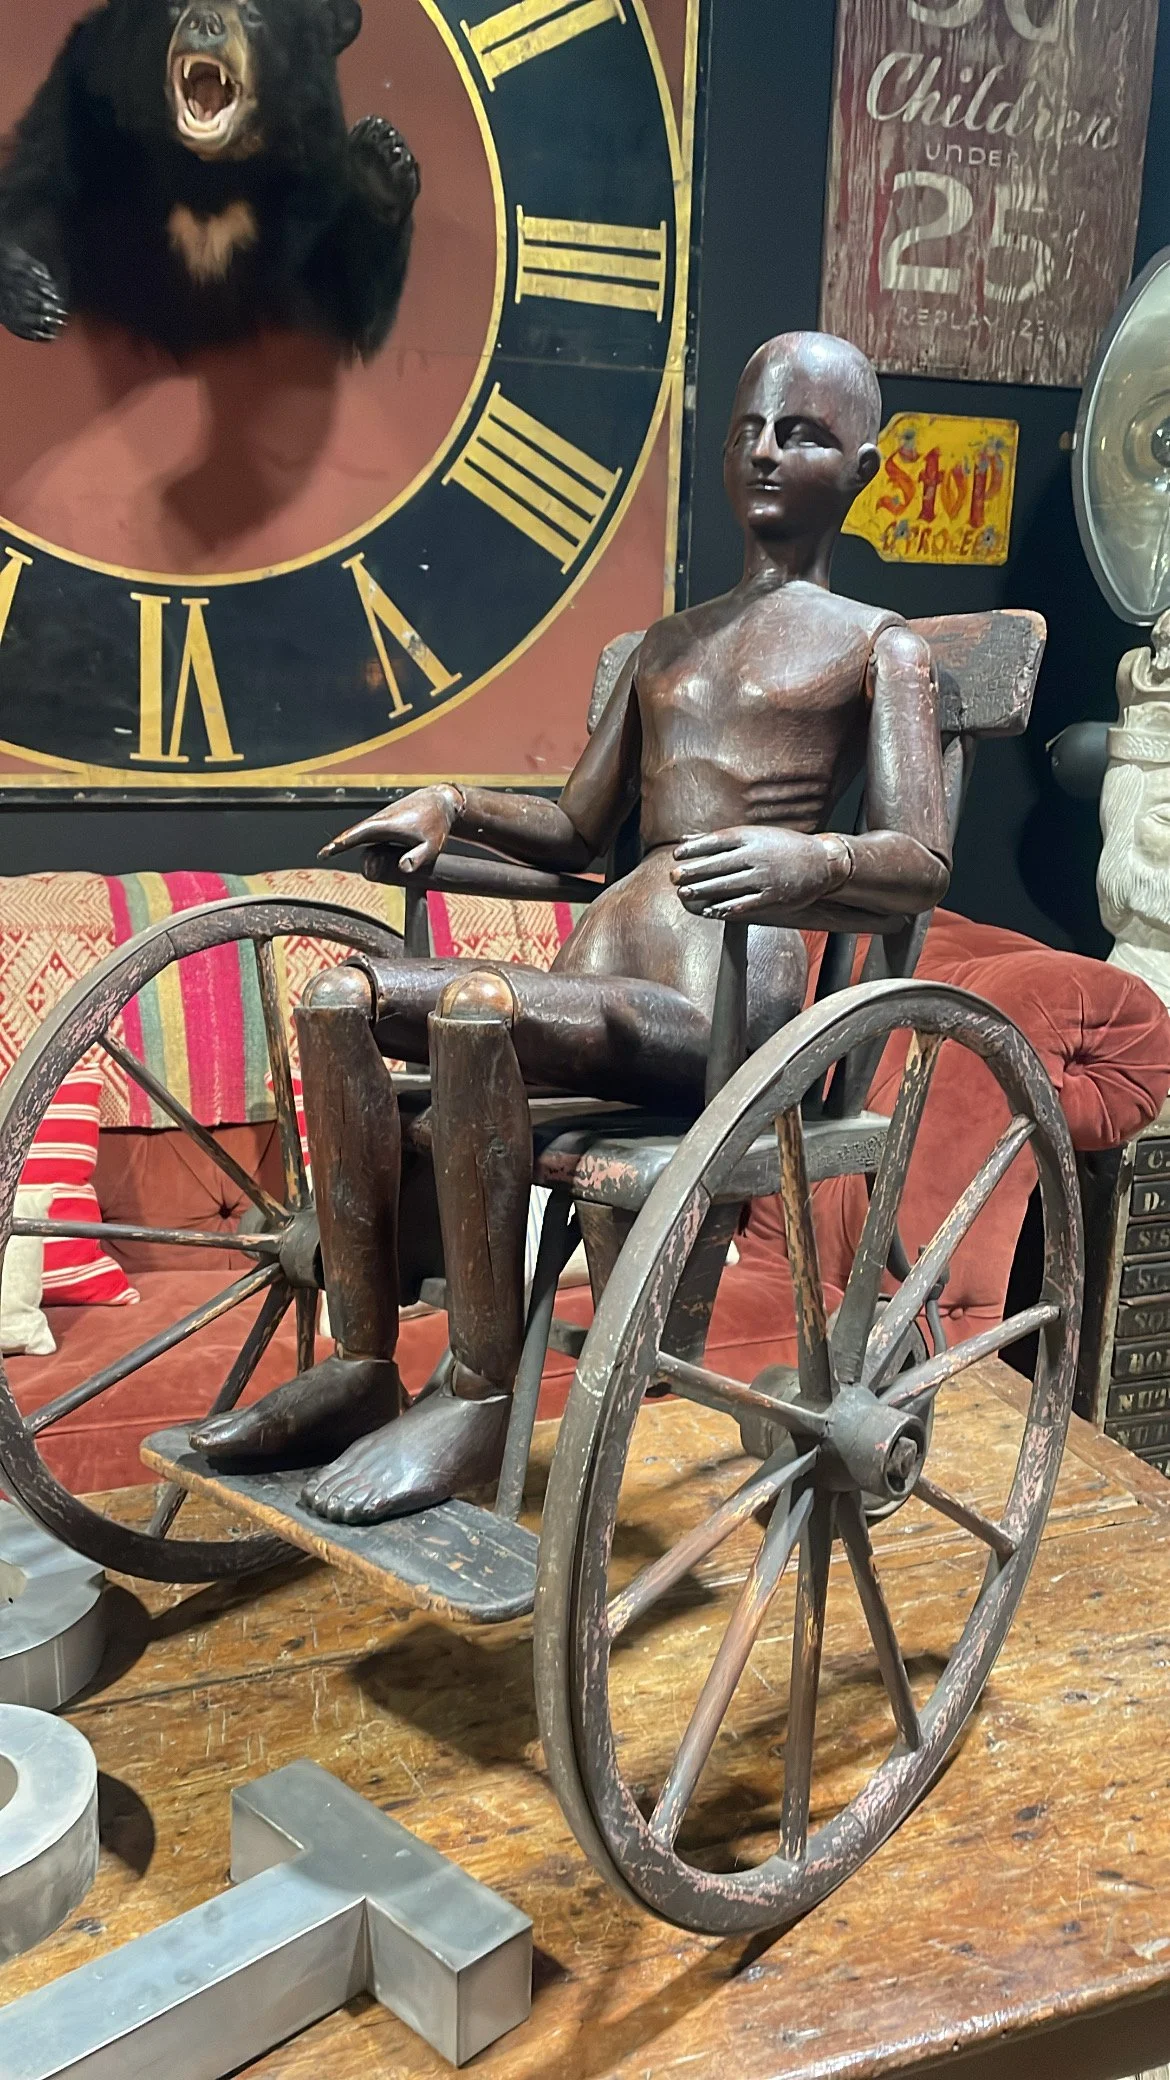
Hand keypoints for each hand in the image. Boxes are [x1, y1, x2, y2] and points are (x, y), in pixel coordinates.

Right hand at [319, 784, 461, 869]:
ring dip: (347, 842)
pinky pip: (367, 833)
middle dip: (339, 843)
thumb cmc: (436, 825)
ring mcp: (381, 821)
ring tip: (331, 851)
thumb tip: (403, 868)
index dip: (341, 844)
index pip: (358, 835)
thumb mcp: (431, 846)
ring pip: (360, 834)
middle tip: (323, 854)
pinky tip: (351, 845)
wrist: (440, 802)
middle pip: (354, 834)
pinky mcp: (385, 823)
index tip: (325, 852)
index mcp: (386, 825)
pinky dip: (357, 839)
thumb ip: (417, 858)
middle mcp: (379, 821)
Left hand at [671, 826, 848, 919]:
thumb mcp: (754, 835)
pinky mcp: (774, 896)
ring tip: (685, 894)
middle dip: (693, 871)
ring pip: (729, 884)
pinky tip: (712, 910)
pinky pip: (746, 903)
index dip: (695, 849)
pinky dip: (728, 907)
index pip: (717, 841)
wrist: (823, 862)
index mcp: (751, 837)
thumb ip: (719, 839)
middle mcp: (757, 855)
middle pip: (719, 864)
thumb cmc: (783, 847)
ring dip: (705, 890)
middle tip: (673, 877)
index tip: (676, 855)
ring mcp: (766, 877)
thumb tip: (685, 841)